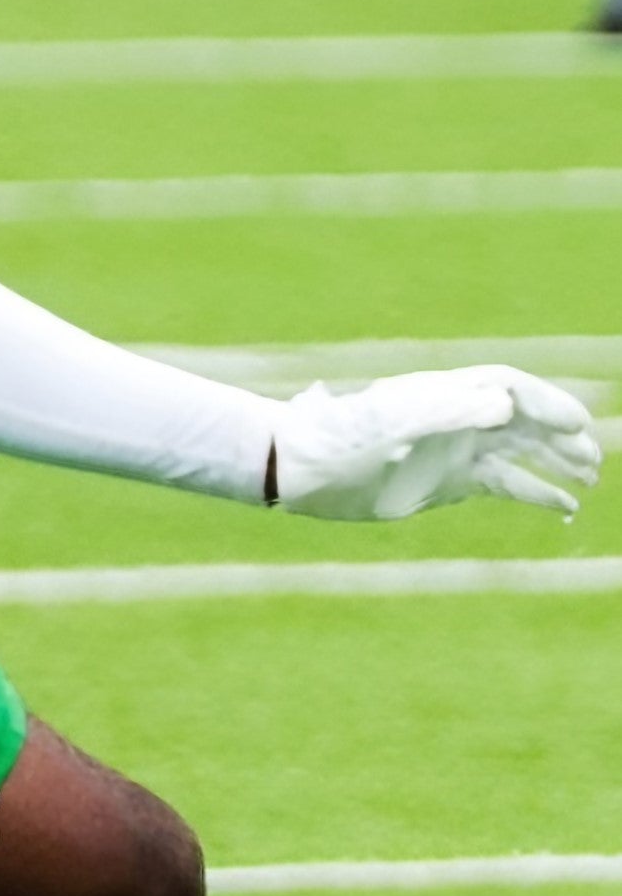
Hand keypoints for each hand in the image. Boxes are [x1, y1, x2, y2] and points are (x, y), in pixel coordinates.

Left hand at [274, 366, 600, 521]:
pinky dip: (536, 493)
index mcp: (444, 395)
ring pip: (520, 452)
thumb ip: (448, 410)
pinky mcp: (447, 482)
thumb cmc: (340, 437)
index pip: (509, 389)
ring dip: (557, 462)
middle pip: (523, 419)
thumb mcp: (392, 420)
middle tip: (595, 456)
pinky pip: (504, 484)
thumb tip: (505, 403)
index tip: (577, 425)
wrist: (302, 469)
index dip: (547, 403)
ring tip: (592, 477)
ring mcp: (453, 451)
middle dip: (561, 434)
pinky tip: (564, 507)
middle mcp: (455, 419)